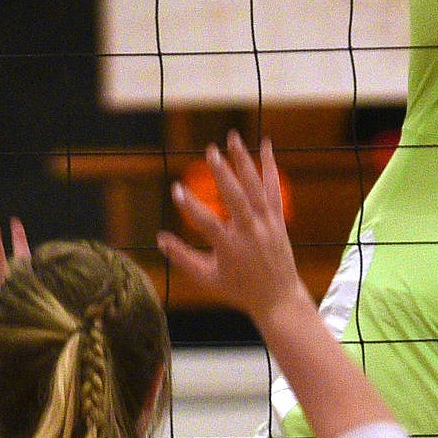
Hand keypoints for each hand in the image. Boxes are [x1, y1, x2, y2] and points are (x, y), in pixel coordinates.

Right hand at [156, 133, 303, 322]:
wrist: (277, 299)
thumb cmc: (238, 290)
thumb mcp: (207, 279)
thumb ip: (182, 258)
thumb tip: (159, 238)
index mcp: (231, 248)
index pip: (207, 223)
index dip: (190, 206)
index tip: (176, 188)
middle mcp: (251, 233)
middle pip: (236, 198)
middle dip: (223, 173)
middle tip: (210, 150)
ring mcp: (267, 224)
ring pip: (256, 188)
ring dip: (244, 161)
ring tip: (232, 138)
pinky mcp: (278, 220)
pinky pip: (274, 190)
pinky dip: (271, 167)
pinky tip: (266, 145)